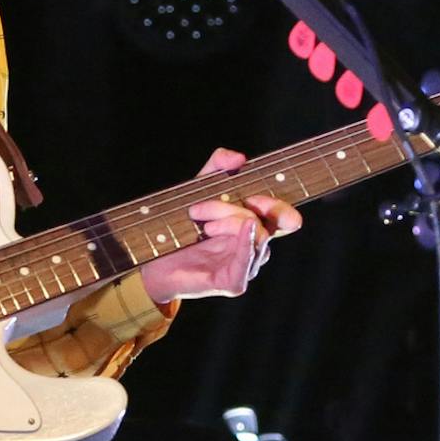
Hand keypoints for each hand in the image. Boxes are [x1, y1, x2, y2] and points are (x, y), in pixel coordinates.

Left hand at [140, 149, 301, 302]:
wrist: (156, 261)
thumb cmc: (180, 227)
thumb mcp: (198, 189)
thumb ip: (217, 167)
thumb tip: (239, 158)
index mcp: (253, 225)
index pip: (284, 217)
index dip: (277, 204)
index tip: (254, 196)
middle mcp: (254, 246)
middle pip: (273, 223)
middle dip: (253, 207)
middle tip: (221, 204)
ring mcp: (246, 265)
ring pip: (257, 237)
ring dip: (227, 220)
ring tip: (199, 219)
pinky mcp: (233, 282)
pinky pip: (247, 263)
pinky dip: (246, 244)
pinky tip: (231, 230)